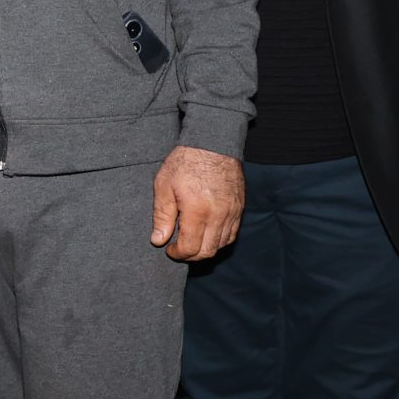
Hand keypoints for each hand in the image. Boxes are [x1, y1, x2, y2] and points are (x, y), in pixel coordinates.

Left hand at [150, 145, 243, 261]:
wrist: (213, 143)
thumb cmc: (185, 162)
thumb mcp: (164, 186)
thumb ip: (162, 216)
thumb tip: (158, 240)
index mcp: (198, 212)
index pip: (190, 248)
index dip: (178, 254)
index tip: (168, 248)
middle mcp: (219, 216)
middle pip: (208, 251)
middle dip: (191, 255)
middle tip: (179, 248)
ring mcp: (232, 212)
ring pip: (222, 245)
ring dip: (206, 248)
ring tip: (192, 240)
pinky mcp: (240, 207)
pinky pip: (232, 233)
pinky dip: (219, 239)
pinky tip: (207, 232)